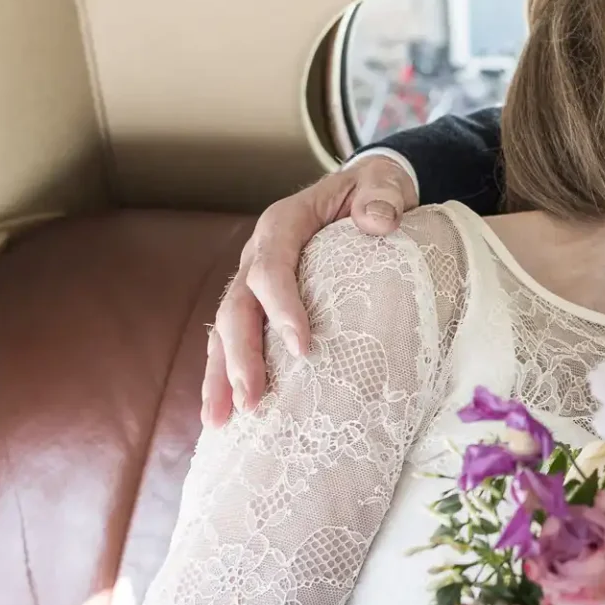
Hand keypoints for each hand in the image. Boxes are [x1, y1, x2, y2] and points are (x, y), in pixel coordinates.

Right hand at [201, 154, 417, 424]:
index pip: (271, 267)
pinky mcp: (259, 303)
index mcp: (283, 224)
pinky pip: (235, 339)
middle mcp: (258, 254)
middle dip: (241, 355)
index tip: (302, 348)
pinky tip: (225, 412)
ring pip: (225, 329)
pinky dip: (227, 374)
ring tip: (222, 420)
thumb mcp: (383, 184)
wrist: (364, 190)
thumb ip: (381, 198)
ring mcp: (253, 280)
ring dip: (222, 375)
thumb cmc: (374, 191)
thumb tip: (380, 222)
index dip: (281, 308)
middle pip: (238, 306)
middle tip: (253, 399)